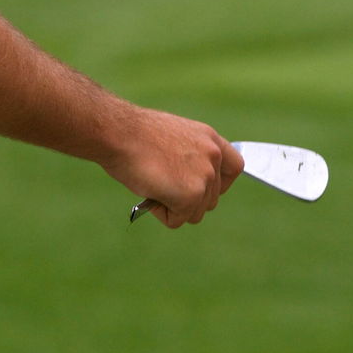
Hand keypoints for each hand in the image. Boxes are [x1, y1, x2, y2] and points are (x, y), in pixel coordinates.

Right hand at [102, 107, 244, 227]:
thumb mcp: (171, 139)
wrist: (118, 132)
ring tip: (151, 184)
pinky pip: (176, 220)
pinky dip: (159, 213)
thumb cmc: (132, 135)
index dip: (216, 184)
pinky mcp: (190, 195)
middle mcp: (213, 157)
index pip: (234, 168)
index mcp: (210, 139)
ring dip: (171, 207)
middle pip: (210, 200)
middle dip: (184, 201)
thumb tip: (182, 182)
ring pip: (194, 213)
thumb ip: (187, 158)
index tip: (198, 187)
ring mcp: (205, 176)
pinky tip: (148, 192)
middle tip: (159, 186)